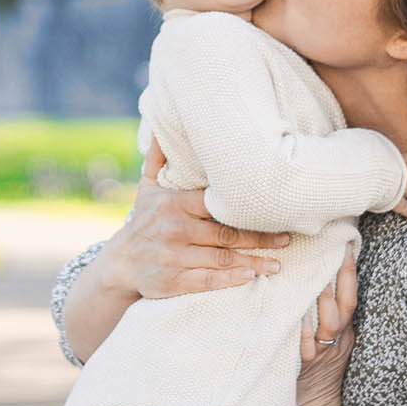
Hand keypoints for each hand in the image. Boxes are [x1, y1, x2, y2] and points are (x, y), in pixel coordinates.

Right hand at [109, 140, 292, 299]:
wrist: (118, 263)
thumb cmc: (143, 221)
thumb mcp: (147, 187)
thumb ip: (158, 158)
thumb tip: (160, 124)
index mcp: (175, 204)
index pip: (216, 204)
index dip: (247, 208)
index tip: (275, 209)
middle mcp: (175, 229)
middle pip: (226, 233)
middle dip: (260, 237)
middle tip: (288, 239)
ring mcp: (173, 257)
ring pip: (220, 259)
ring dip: (252, 262)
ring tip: (277, 264)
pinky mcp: (172, 281)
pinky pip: (207, 280)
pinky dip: (230, 279)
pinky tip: (250, 277)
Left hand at [293, 243, 359, 405]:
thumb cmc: (316, 370)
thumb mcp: (329, 341)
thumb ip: (326, 313)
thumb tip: (317, 277)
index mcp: (343, 331)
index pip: (351, 298)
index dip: (350, 273)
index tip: (347, 245)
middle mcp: (336, 340)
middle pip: (344, 307)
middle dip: (341, 279)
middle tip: (335, 251)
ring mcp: (321, 354)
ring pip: (326, 324)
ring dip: (322, 301)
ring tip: (314, 276)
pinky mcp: (304, 368)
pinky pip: (304, 346)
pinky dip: (302, 331)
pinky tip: (296, 314)